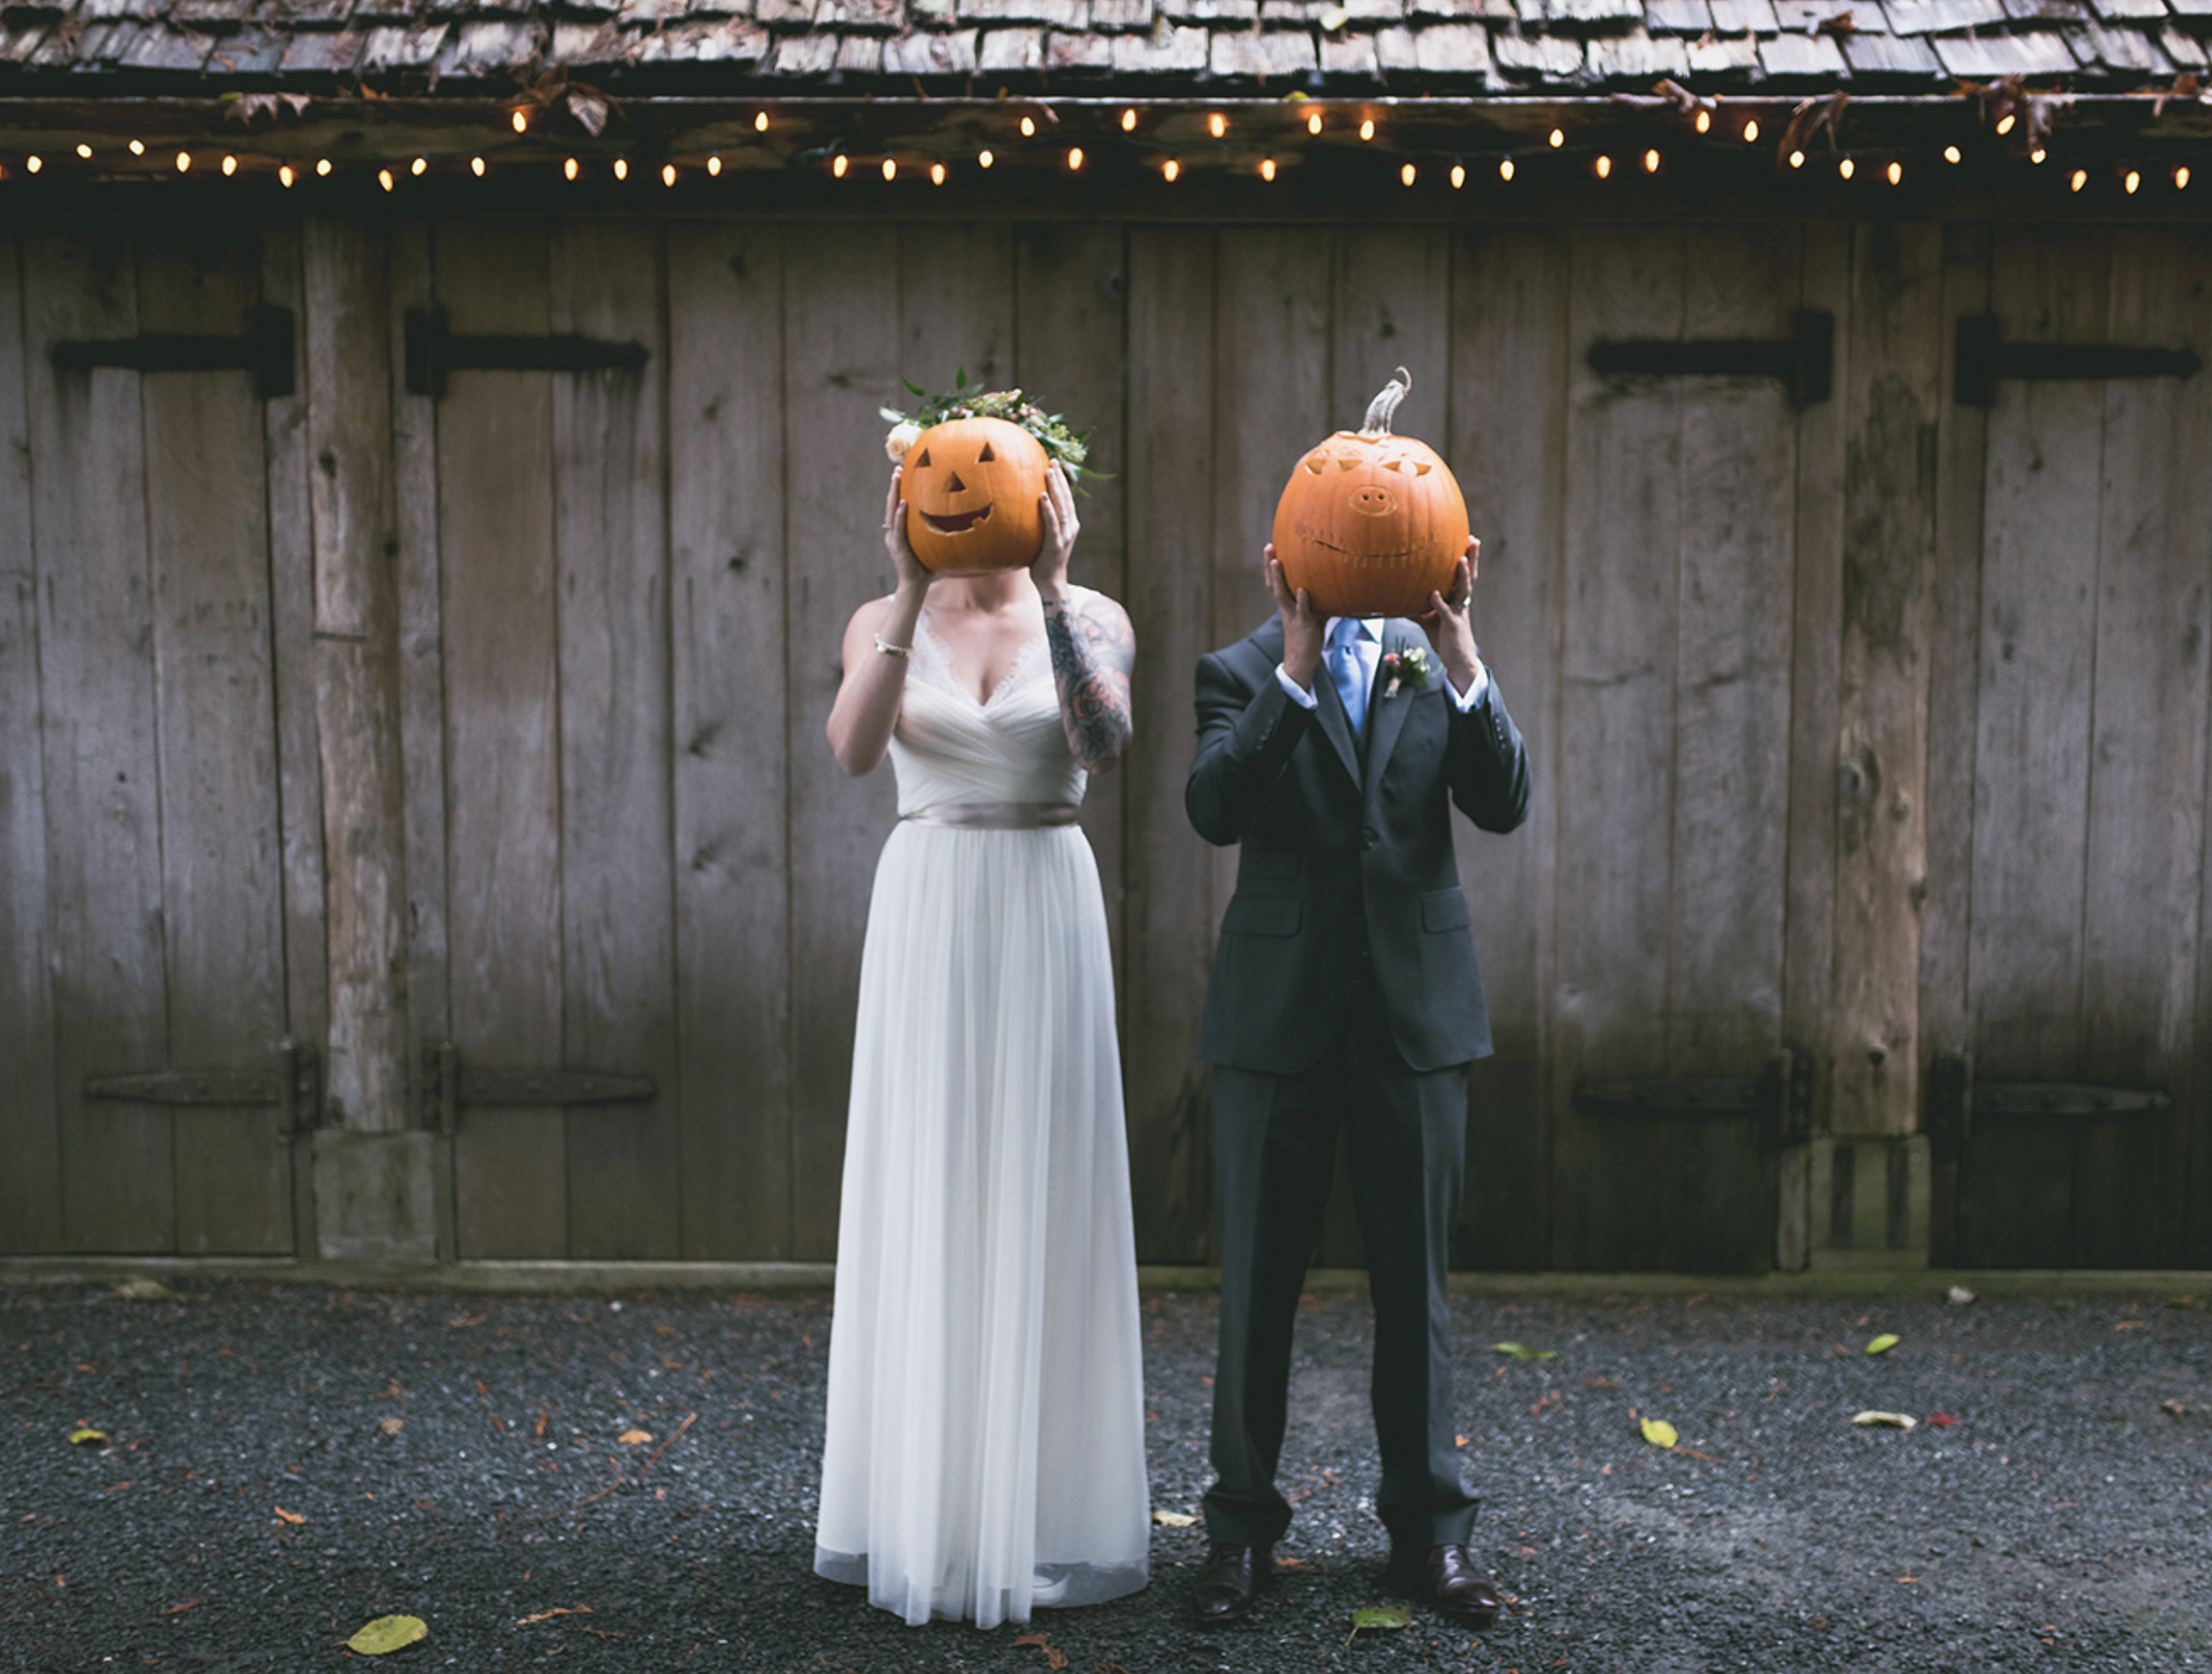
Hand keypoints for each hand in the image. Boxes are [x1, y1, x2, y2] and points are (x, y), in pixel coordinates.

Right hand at [883, 465, 934, 599]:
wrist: (915, 584)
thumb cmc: (925, 565)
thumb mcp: (928, 543)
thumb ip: (932, 530)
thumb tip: (952, 517)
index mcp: (898, 532)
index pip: (896, 506)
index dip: (898, 490)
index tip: (901, 473)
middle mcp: (893, 533)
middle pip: (891, 504)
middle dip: (894, 486)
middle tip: (897, 469)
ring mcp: (894, 539)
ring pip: (892, 512)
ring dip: (894, 494)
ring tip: (897, 477)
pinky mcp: (898, 546)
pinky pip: (898, 528)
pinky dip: (900, 515)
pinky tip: (903, 503)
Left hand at [1031, 464, 1078, 602]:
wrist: (1051, 583)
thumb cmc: (1042, 561)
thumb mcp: (1041, 538)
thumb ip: (1037, 524)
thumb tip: (1018, 511)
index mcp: (1069, 524)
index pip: (1067, 498)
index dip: (1062, 481)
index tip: (1055, 465)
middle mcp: (1070, 527)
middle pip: (1066, 497)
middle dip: (1060, 478)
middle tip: (1052, 461)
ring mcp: (1065, 535)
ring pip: (1062, 506)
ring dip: (1056, 487)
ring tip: (1049, 472)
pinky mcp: (1056, 544)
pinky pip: (1052, 523)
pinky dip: (1048, 509)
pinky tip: (1043, 496)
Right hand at [1265, 545, 1323, 689]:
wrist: (1302, 660)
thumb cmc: (1309, 635)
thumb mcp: (1314, 613)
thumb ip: (1320, 599)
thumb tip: (1337, 584)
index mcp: (1287, 604)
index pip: (1276, 582)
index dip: (1271, 566)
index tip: (1271, 547)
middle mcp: (1286, 607)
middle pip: (1273, 583)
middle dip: (1269, 565)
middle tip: (1268, 547)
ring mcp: (1293, 615)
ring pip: (1282, 595)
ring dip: (1278, 578)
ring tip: (1277, 561)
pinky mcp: (1303, 624)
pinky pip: (1302, 611)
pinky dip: (1302, 601)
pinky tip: (1303, 590)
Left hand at [1420, 538, 1482, 690]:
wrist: (1458, 660)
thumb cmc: (1445, 637)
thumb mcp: (1429, 619)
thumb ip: (1417, 607)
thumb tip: (1397, 599)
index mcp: (1458, 599)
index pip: (1464, 575)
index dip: (1468, 558)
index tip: (1469, 538)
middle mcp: (1461, 603)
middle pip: (1470, 576)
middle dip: (1472, 558)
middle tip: (1474, 539)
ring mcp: (1458, 613)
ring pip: (1463, 591)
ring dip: (1462, 575)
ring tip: (1460, 559)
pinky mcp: (1452, 626)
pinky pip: (1445, 612)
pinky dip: (1439, 602)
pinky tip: (1433, 593)